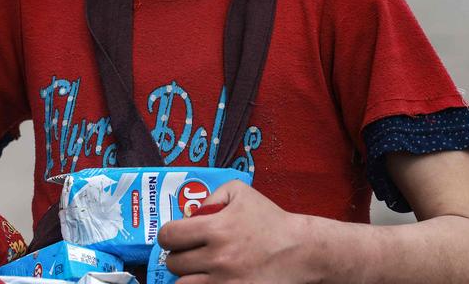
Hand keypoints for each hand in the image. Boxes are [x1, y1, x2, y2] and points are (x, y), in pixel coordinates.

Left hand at [157, 180, 344, 283]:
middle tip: (190, 251)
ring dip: (187, 275)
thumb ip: (210, 196)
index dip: (168, 235)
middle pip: (173, 263)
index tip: (176, 236)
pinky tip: (209, 277)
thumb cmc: (270, 220)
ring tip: (198, 268)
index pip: (168, 236)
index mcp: (216, 228)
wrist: (300, 250)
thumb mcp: (240, 193)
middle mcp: (218, 257)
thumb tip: (189, 213)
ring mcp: (225, 281)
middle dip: (178, 255)